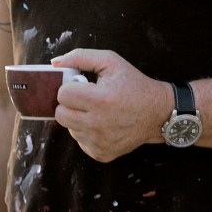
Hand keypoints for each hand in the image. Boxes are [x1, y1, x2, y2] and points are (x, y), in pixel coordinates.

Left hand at [52, 49, 170, 162]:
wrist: (157, 113)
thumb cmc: (133, 85)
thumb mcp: (111, 62)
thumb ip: (80, 57)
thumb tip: (55, 63)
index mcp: (100, 99)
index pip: (62, 94)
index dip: (72, 87)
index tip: (84, 86)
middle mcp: (98, 124)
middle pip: (60, 114)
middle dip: (71, 104)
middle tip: (88, 99)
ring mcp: (99, 142)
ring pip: (69, 128)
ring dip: (78, 118)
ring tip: (97, 111)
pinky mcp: (100, 154)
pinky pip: (79, 141)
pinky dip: (86, 132)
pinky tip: (102, 124)